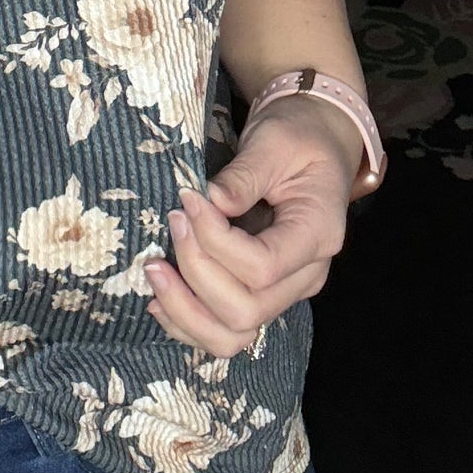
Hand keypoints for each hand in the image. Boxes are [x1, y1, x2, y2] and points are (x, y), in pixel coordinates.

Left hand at [144, 97, 357, 357]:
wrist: (315, 144)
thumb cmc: (297, 137)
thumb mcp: (274, 141)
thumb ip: (245, 173)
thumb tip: (208, 200)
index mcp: (318, 235)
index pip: (263, 266)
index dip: (215, 241)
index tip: (187, 200)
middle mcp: (306, 276)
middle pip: (246, 310)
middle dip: (195, 272)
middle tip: (171, 224)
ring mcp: (284, 291)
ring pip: (233, 335)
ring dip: (185, 311)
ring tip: (153, 270)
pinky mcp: (260, 292)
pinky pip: (223, 330)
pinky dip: (186, 320)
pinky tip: (157, 297)